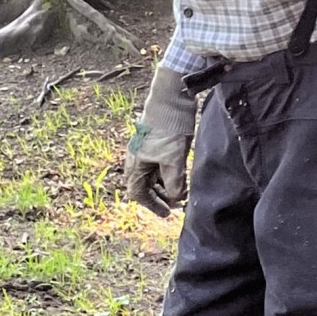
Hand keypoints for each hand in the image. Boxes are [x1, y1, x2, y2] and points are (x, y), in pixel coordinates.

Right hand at [124, 65, 198, 216]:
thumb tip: (177, 199)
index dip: (152, 205)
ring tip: (180, 193)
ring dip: (164, 187)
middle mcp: (137, 160)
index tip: (166, 213)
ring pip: (152, 176)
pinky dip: (167, 176)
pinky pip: (158, 167)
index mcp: (136, 164)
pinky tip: (179, 177)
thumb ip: (174, 183)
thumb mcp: (173, 160)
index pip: (138, 193)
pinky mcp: (155, 144)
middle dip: (159, 197)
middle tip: (176, 206)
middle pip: (143, 186)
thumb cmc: (168, 130)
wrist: (170, 101)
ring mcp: (146, 152)